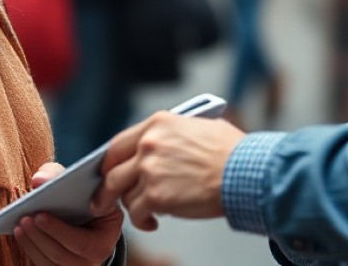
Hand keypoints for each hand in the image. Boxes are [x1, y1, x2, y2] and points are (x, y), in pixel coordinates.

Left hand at [13, 163, 123, 264]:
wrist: (92, 215)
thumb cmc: (89, 198)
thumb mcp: (86, 186)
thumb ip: (62, 177)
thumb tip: (38, 180)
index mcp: (105, 238)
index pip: (83, 242)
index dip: (59, 231)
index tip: (39, 215)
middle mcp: (93, 259)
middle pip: (63, 256)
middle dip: (40, 236)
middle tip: (24, 218)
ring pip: (50, 263)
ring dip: (32, 244)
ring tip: (19, 225)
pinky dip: (30, 250)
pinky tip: (20, 234)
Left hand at [93, 112, 244, 230]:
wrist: (245, 173)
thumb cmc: (230, 152)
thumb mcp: (199, 127)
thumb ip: (173, 136)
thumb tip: (162, 148)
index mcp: (159, 124)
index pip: (119, 143)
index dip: (111, 162)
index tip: (108, 173)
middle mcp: (149, 144)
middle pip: (112, 169)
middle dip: (105, 188)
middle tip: (102, 200)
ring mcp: (150, 170)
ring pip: (123, 194)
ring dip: (131, 206)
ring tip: (145, 213)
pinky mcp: (157, 196)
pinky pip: (137, 213)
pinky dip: (142, 221)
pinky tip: (153, 223)